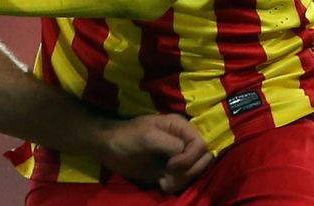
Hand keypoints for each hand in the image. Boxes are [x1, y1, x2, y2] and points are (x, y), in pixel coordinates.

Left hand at [94, 113, 212, 193]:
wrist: (109, 148)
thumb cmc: (127, 137)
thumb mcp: (148, 136)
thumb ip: (171, 144)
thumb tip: (185, 154)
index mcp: (180, 127)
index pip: (202, 145)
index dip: (190, 158)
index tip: (171, 165)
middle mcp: (184, 140)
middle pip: (204, 160)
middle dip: (187, 172)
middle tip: (167, 176)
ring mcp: (179, 156)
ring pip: (196, 172)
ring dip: (181, 181)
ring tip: (163, 181)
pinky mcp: (172, 170)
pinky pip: (185, 180)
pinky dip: (176, 185)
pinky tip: (161, 183)